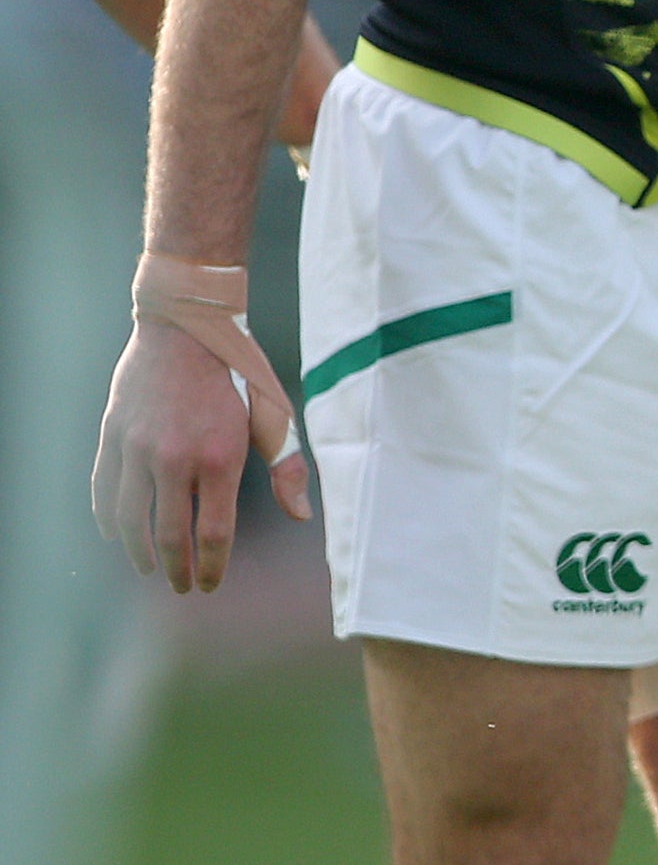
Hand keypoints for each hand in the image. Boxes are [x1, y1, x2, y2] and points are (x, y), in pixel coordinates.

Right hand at [92, 319, 308, 591]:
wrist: (187, 325)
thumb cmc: (239, 369)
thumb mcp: (274, 414)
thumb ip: (286, 467)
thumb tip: (301, 516)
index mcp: (218, 457)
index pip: (213, 533)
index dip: (212, 567)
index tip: (210, 586)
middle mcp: (172, 459)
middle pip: (168, 536)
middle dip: (176, 569)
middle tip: (182, 587)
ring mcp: (136, 448)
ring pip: (129, 520)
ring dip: (138, 552)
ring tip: (151, 568)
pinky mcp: (112, 436)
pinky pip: (102, 490)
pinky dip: (107, 519)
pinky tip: (116, 534)